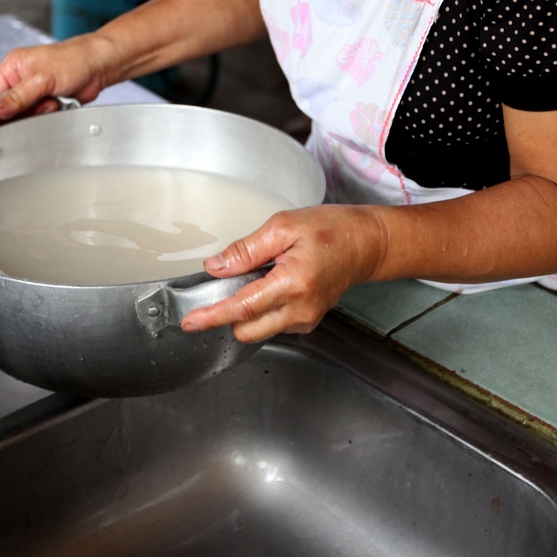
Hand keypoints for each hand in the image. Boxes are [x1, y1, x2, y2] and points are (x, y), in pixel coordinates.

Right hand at [0, 34, 111, 120]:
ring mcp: (33, 92)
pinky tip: (58, 104)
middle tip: (40, 104)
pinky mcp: (46, 102)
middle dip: (24, 112)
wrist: (99, 66)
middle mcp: (20, 79)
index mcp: (12, 67)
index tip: (9, 116)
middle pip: (8, 109)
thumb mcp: (41, 79)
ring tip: (52, 101)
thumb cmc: (73, 60)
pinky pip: (39, 117)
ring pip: (25, 116)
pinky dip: (49, 114)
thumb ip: (17, 97)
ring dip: (39, 113)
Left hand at [180, 203, 387, 342]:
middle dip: (229, 313)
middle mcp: (301, 309)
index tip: (190, 322)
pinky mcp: (308, 322)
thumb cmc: (331, 229)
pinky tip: (275, 284)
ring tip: (264, 275)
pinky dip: (264, 309)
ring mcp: (306, 319)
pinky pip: (273, 324)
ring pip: (259, 329)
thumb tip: (216, 267)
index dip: (213, 316)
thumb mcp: (284, 226)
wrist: (366, 244)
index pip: (243, 308)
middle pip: (246, 330)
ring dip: (248, 310)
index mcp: (294, 282)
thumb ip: (246, 249)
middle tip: (229, 283)